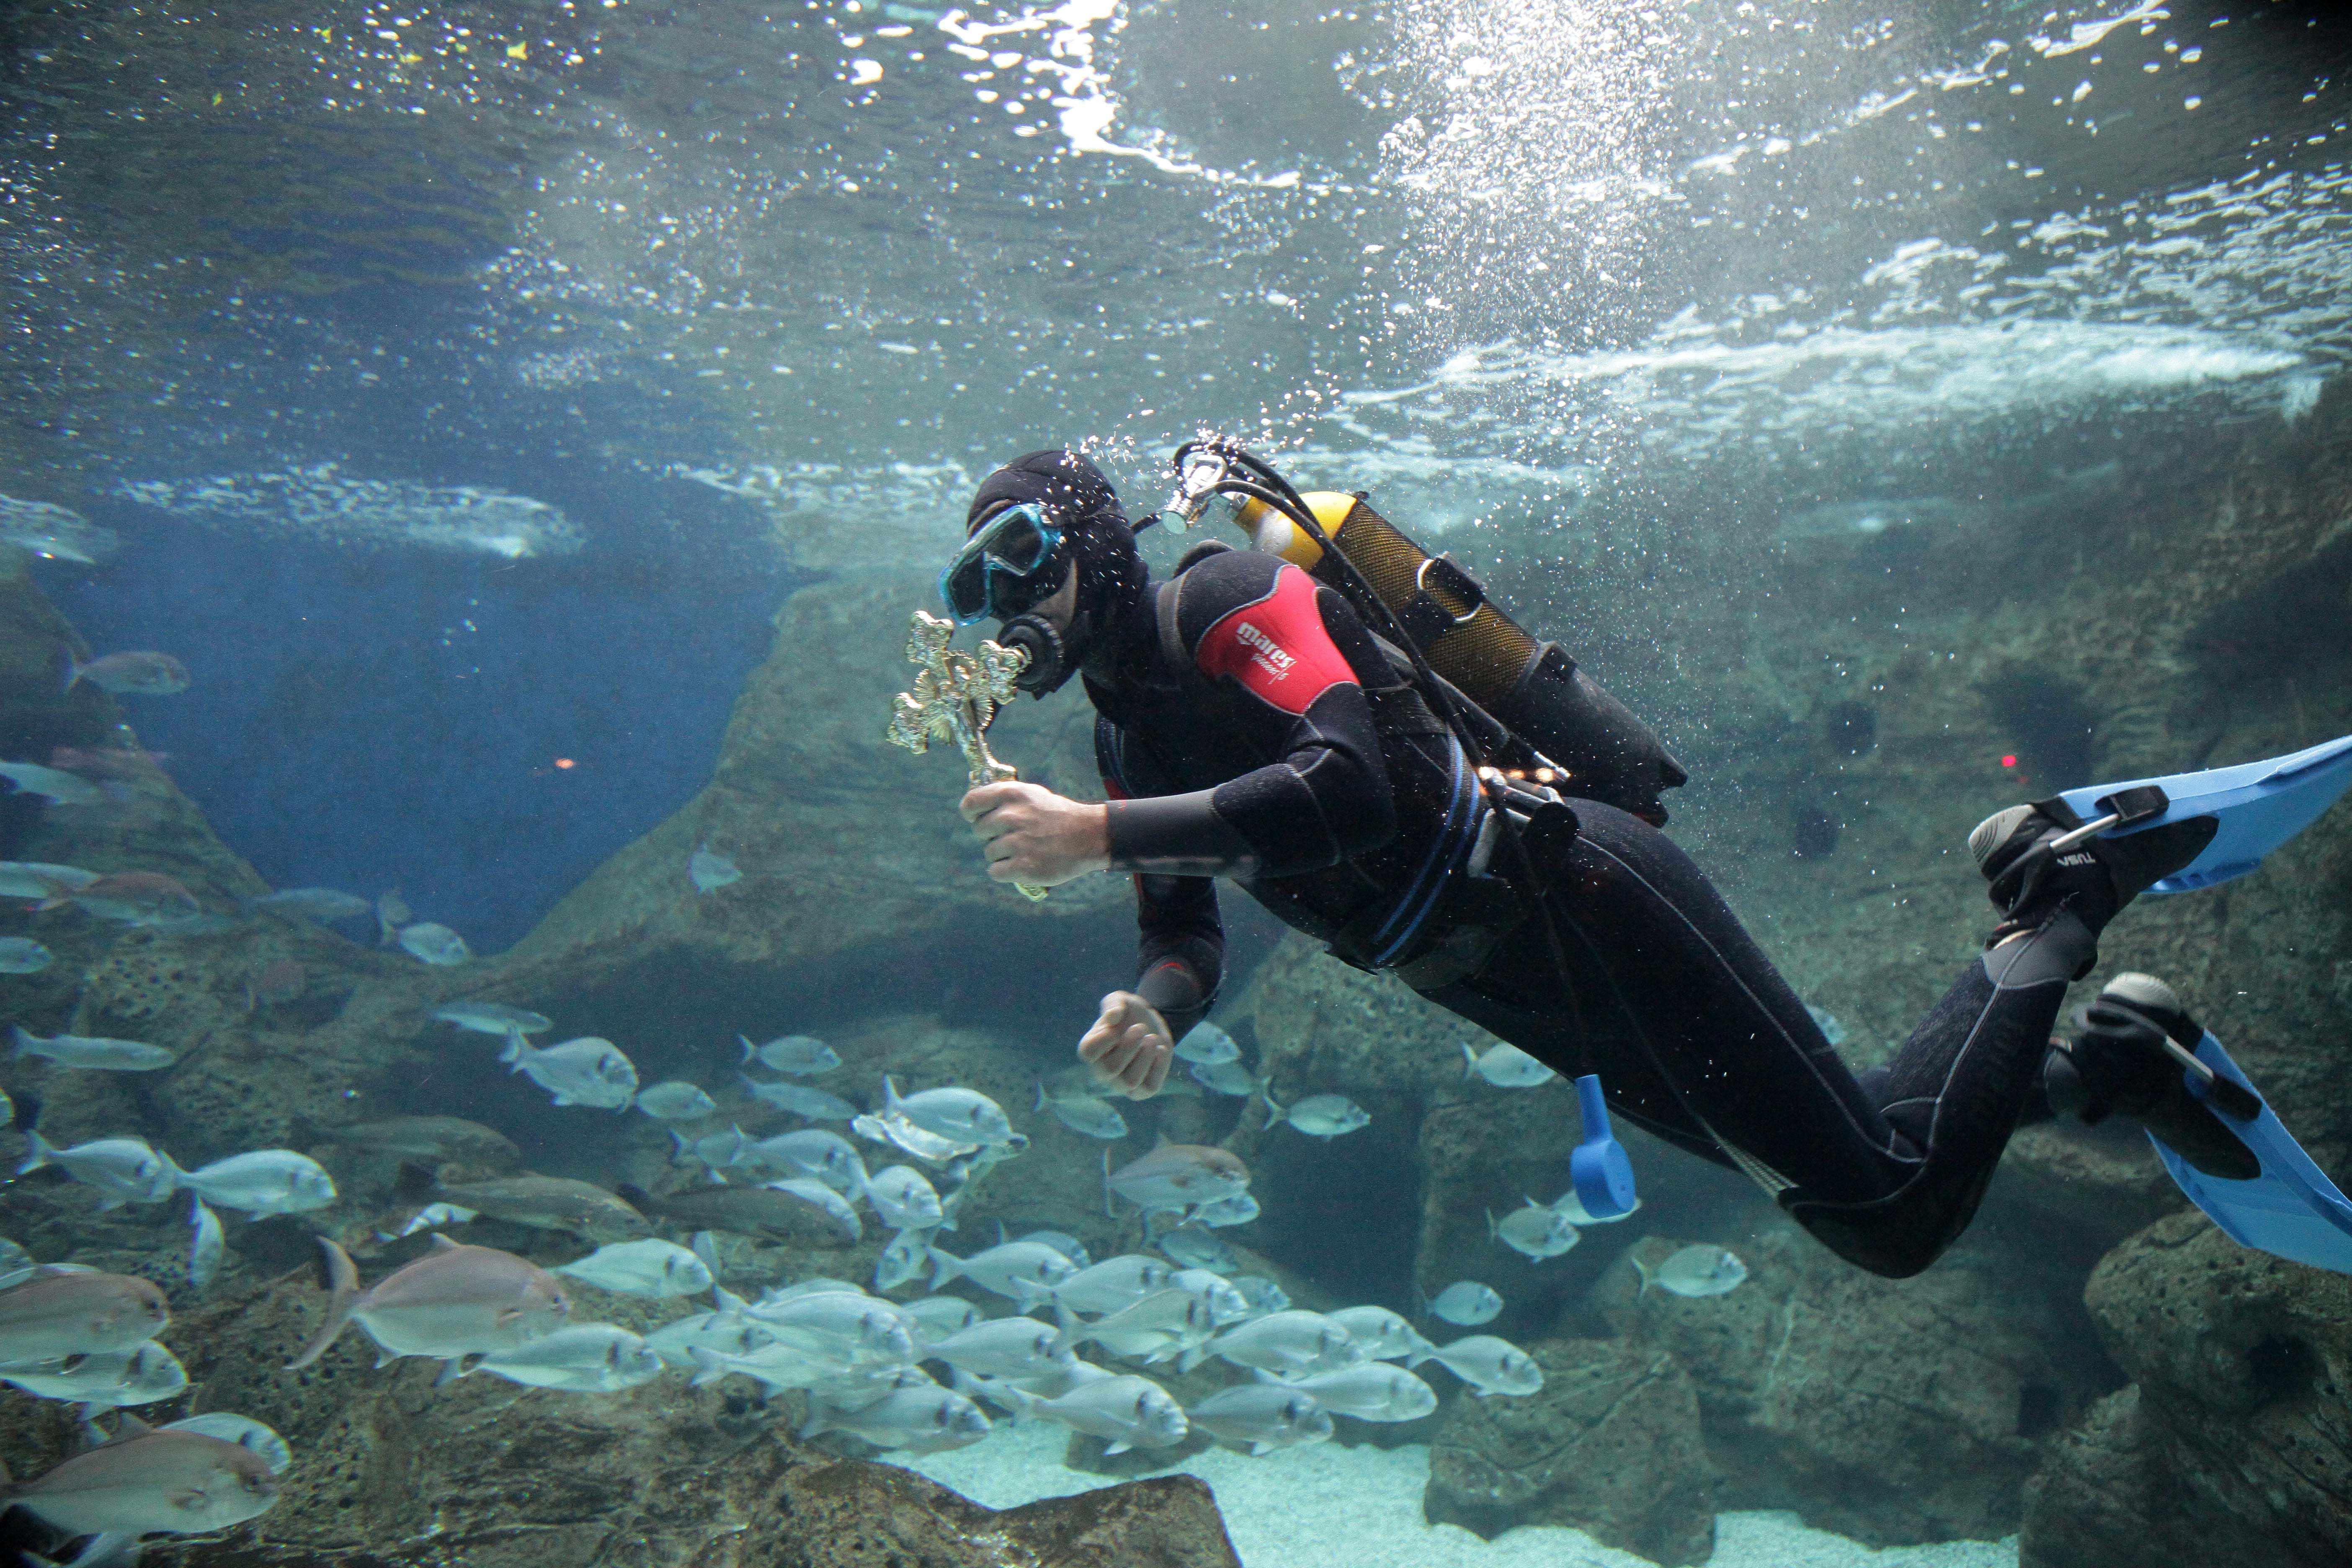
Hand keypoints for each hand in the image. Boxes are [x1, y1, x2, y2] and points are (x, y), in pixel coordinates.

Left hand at [960, 781, 1109, 886]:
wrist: (1090, 836)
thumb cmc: (1058, 815)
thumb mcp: (1032, 795)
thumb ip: (1004, 799)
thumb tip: (973, 807)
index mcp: (1011, 794)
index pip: (970, 803)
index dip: (971, 814)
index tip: (977, 819)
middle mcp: (1011, 816)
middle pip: (979, 830)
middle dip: (992, 835)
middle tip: (1015, 837)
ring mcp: (1017, 843)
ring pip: (989, 853)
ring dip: (1002, 855)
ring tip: (1025, 850)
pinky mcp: (1023, 867)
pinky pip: (995, 872)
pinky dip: (1006, 872)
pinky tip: (1023, 865)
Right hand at [1078, 991, 1173, 1099]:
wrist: (1151, 1024)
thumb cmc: (1128, 1013)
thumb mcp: (1120, 1000)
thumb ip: (1114, 1004)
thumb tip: (1113, 1016)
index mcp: (1092, 1048)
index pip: (1088, 1052)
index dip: (1102, 1040)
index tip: (1114, 1027)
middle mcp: (1103, 1070)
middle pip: (1110, 1069)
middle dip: (1128, 1047)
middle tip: (1140, 1027)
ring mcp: (1121, 1082)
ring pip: (1130, 1082)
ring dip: (1144, 1058)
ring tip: (1152, 1038)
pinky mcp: (1142, 1089)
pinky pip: (1149, 1087)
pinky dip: (1157, 1068)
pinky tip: (1161, 1050)